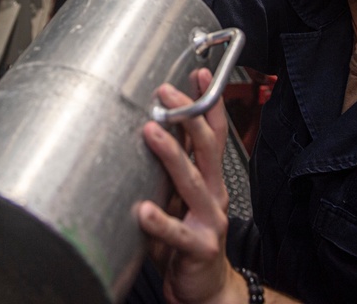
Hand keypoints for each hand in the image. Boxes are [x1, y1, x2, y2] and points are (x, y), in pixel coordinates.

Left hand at [137, 69, 242, 303]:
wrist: (204, 289)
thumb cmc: (187, 239)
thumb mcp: (180, 196)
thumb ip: (173, 167)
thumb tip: (154, 126)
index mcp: (210, 178)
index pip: (213, 132)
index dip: (208, 102)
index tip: (199, 74)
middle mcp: (213, 194)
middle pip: (206, 147)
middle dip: (188, 115)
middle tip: (166, 92)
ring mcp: (209, 221)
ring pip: (193, 182)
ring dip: (172, 155)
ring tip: (151, 132)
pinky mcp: (199, 247)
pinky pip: (177, 233)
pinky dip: (160, 221)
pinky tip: (143, 211)